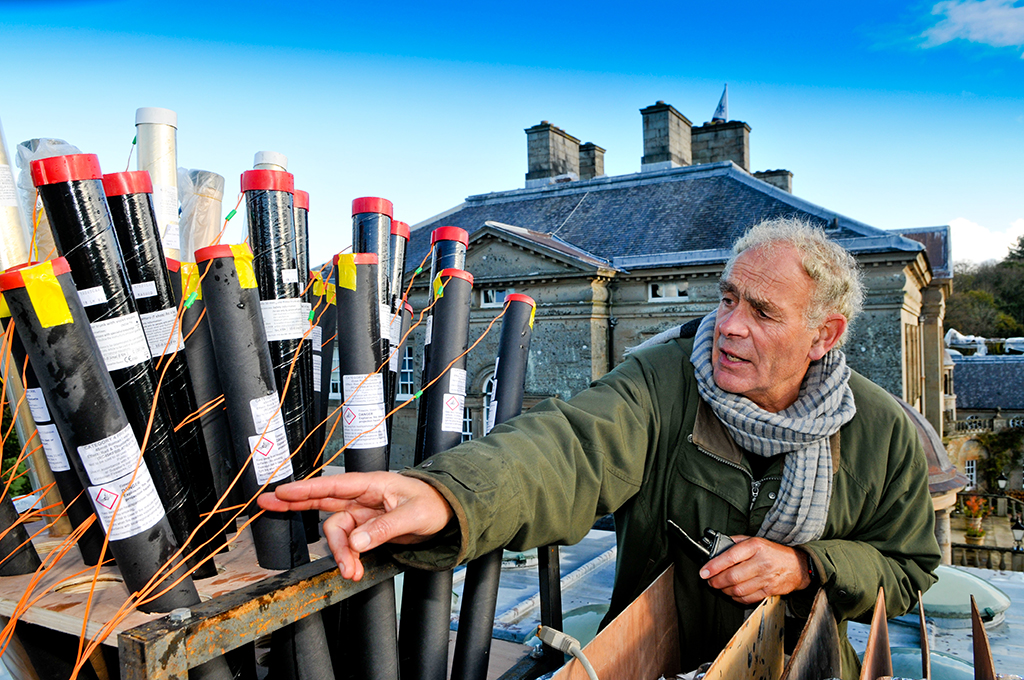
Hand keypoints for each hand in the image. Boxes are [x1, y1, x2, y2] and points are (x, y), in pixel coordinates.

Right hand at [257, 472, 454, 580]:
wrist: (446, 516)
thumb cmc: (433, 504)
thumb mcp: (413, 515)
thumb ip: (383, 528)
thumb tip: (357, 542)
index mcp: (372, 484)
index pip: (333, 485)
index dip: (306, 489)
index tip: (282, 492)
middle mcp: (362, 498)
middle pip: (323, 501)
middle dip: (295, 504)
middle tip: (268, 508)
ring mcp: (362, 515)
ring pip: (336, 532)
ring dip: (338, 553)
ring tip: (350, 571)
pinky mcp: (366, 531)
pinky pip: (348, 545)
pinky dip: (348, 558)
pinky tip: (354, 569)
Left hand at [698, 536, 811, 604]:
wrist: (798, 565)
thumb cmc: (772, 552)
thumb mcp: (754, 540)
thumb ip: (735, 542)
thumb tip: (714, 547)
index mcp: (755, 546)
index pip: (730, 557)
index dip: (714, 566)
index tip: (704, 572)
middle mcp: (761, 562)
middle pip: (733, 576)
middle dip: (716, 581)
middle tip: (710, 581)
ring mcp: (766, 578)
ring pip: (738, 590)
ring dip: (724, 590)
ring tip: (719, 586)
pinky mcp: (769, 591)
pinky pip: (747, 598)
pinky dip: (736, 597)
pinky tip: (732, 593)